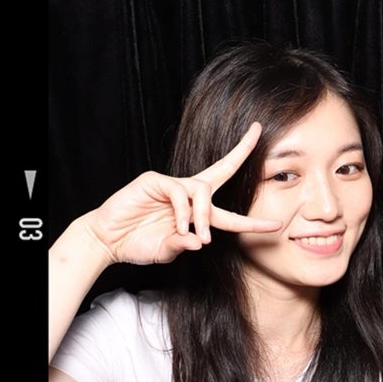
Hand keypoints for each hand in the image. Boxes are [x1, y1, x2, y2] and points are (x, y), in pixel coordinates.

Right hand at [77, 121, 285, 266]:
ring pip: (203, 190)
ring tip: (195, 234)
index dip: (252, 220)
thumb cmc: (136, 245)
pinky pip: (180, 191)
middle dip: (241, 150)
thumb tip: (201, 242)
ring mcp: (171, 185)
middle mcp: (188, 194)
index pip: (229, 213)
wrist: (106, 241)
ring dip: (203, 215)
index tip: (276, 225)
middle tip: (257, 132)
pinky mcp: (154, 180)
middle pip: (222, 169)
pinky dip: (184, 210)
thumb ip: (184, 245)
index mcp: (195, 213)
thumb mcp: (167, 250)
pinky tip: (179, 225)